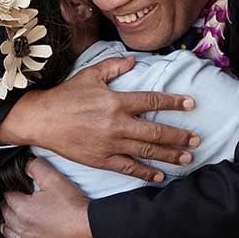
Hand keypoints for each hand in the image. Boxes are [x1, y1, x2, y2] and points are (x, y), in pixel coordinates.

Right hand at [0, 55, 199, 182]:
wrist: (41, 120)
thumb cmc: (65, 96)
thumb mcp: (89, 75)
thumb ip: (114, 67)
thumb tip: (134, 61)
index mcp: (116, 101)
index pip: (152, 100)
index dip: (174, 102)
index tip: (191, 104)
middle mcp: (117, 124)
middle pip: (156, 131)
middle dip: (179, 135)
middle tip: (197, 139)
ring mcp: (110, 144)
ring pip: (146, 151)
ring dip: (169, 155)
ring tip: (187, 158)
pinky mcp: (101, 159)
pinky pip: (128, 168)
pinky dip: (145, 173)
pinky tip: (159, 177)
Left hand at [1, 158, 95, 237]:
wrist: (88, 232)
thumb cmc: (72, 207)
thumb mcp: (55, 180)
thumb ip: (37, 168)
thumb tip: (26, 165)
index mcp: (23, 209)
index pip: (8, 197)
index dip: (11, 192)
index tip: (14, 191)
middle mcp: (23, 228)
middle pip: (7, 217)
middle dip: (7, 209)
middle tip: (11, 204)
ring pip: (11, 237)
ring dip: (9, 229)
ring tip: (9, 225)